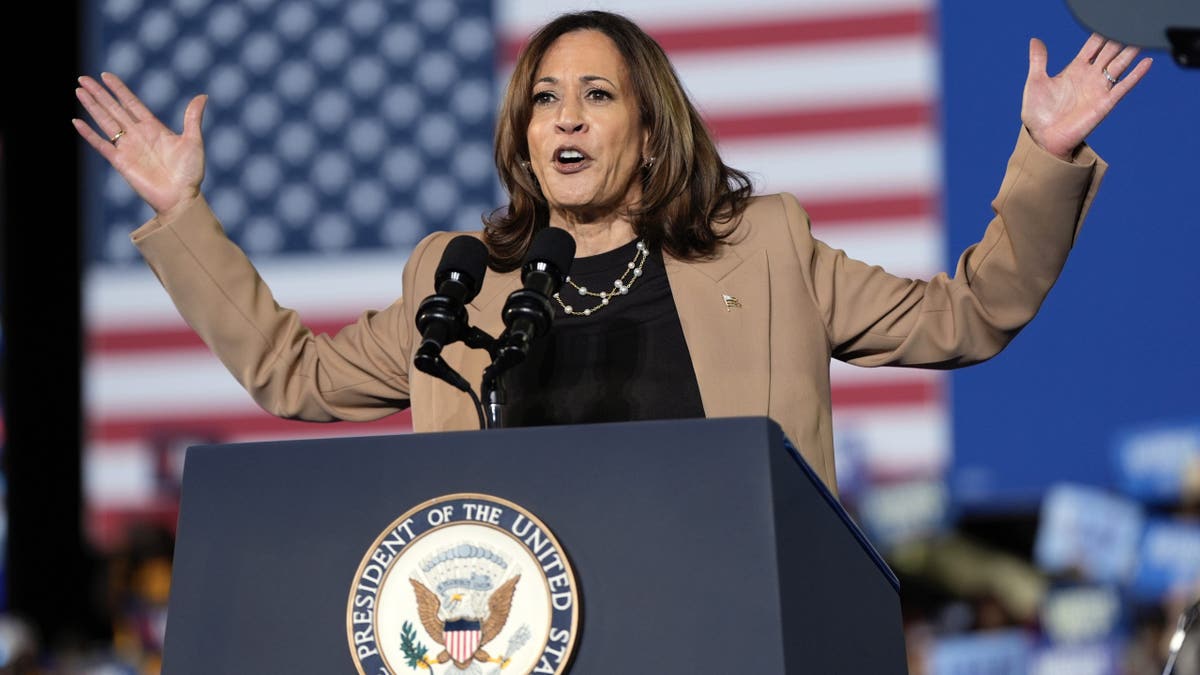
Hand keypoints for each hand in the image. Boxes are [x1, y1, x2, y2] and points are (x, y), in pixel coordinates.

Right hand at [73, 72, 207, 222]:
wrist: (181, 198)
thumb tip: (203, 95)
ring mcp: (127, 148)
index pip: (131, 103)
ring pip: (105, 121)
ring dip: (92, 106)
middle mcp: (137, 135)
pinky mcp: (120, 162)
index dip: (119, 89)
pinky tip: (77, 122)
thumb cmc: (190, 173)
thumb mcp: (193, 141)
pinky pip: (101, 145)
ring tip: (79, 91)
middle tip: (82, 78)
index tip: (106, 75)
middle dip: (99, 94)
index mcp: (153, 128)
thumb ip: (192, 118)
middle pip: (114, 109)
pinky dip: (88, 134)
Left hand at [1021, 33, 1151, 159]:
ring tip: (1142, 37)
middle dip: (1119, 39)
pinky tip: (1147, 62)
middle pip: (1110, 51)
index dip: (1101, 33)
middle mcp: (1090, 77)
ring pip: (1119, 64)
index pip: (1093, 46)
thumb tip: (1035, 40)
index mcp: (1075, 69)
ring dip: (1131, 51)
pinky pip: (1124, 86)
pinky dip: (1136, 74)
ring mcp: (1099, 89)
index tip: (1108, 21)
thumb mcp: (1035, 82)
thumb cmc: (1038, 113)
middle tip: (1129, 24)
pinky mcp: (1105, 103)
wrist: (1042, 138)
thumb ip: (1038, 60)